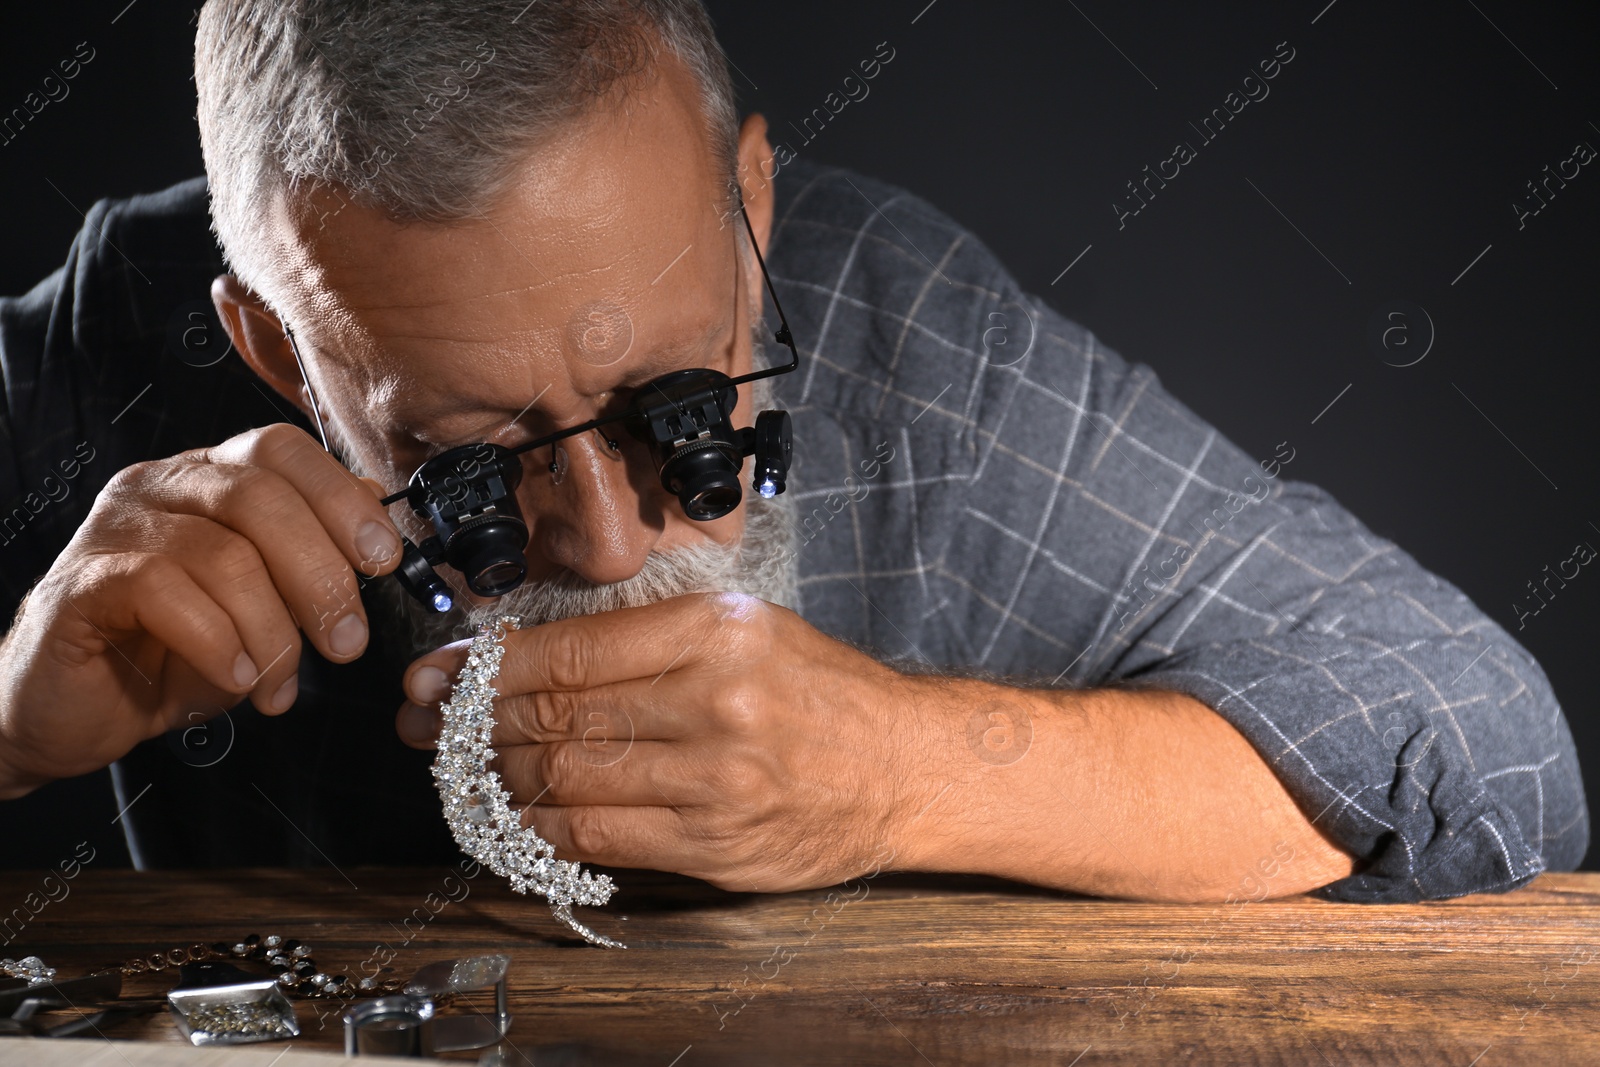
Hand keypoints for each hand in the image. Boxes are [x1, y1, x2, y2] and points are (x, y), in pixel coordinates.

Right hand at [0, 423, 401, 796]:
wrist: (77, 711)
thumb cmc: (174, 654)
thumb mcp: (264, 607)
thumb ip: (311, 566)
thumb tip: (376, 538)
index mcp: (210, 479)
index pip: (283, 451)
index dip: (341, 498)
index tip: (382, 560)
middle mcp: (161, 486)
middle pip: (260, 497)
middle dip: (319, 574)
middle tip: (346, 642)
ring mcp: (116, 527)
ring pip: (223, 554)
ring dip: (271, 629)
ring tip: (280, 683)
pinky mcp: (84, 580)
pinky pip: (163, 590)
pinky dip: (217, 640)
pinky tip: (235, 676)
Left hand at [398, 592, 934, 891]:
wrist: (906, 768)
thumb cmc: (824, 694)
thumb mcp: (746, 628)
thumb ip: (649, 639)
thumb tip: (535, 654)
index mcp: (715, 631)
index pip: (569, 649)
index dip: (487, 665)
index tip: (441, 670)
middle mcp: (714, 700)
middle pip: (555, 714)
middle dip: (473, 721)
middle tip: (432, 723)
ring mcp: (714, 779)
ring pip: (565, 778)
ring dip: (499, 776)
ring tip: (470, 768)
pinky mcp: (715, 845)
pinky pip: (597, 838)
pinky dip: (541, 828)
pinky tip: (518, 815)